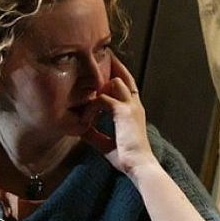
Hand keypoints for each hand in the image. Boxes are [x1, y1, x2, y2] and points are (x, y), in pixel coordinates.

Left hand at [81, 55, 156, 174]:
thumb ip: (95, 134)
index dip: (118, 75)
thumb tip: (80, 129)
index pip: (127, 87)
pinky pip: (103, 99)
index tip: (108, 67)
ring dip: (99, 85)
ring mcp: (131, 107)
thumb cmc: (126, 158)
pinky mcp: (124, 112)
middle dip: (113, 66)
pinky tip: (86, 116)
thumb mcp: (106, 143)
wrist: (139, 166)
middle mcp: (134, 105)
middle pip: (124, 77)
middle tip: (103, 54)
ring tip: (88, 84)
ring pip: (114, 82)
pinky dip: (92, 106)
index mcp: (134, 111)